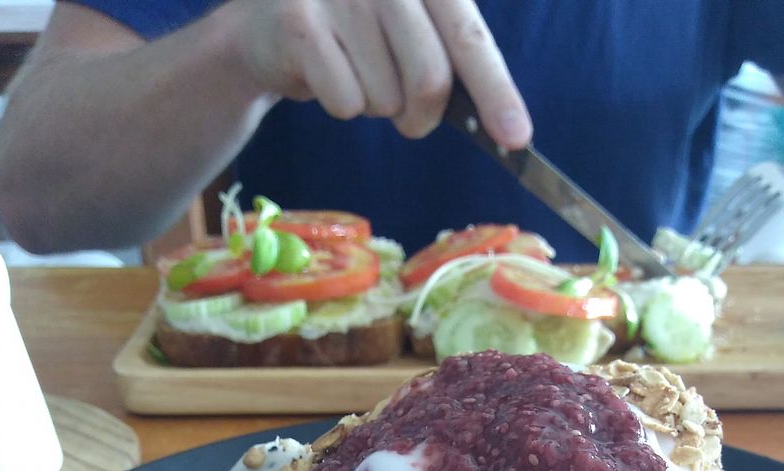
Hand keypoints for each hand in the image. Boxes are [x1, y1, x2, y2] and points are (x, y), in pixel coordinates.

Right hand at [229, 0, 531, 146]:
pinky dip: (340, 104)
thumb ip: (451, 56)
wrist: (268, 22)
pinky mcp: (299, 21)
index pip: (469, 37)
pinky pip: (344, 102)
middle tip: (410, 119)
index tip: (516, 137)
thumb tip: (507, 129)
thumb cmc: (355, 30)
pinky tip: (323, 71)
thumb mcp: (411, 26)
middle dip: (423, 116)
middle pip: (429, 79)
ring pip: (385, 97)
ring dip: (375, 105)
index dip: (496, 90)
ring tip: (352, 70)